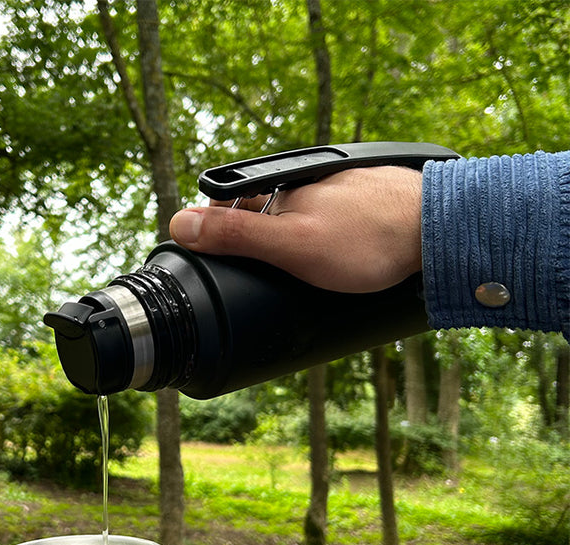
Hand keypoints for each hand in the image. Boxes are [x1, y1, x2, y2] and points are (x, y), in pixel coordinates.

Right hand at [169, 166, 422, 293]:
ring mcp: (337, 190)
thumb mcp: (291, 245)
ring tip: (310, 279)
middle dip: (261, 248)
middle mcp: (305, 183)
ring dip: (297, 248)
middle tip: (273, 281)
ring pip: (300, 222)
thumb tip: (180, 223)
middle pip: (263, 217)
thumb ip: (237, 234)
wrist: (443, 231)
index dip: (221, 239)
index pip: (230, 210)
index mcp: (279, 188)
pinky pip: (332, 225)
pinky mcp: (365, 200)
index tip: (225, 268)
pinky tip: (341, 264)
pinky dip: (329, 245)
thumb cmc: (368, 240)